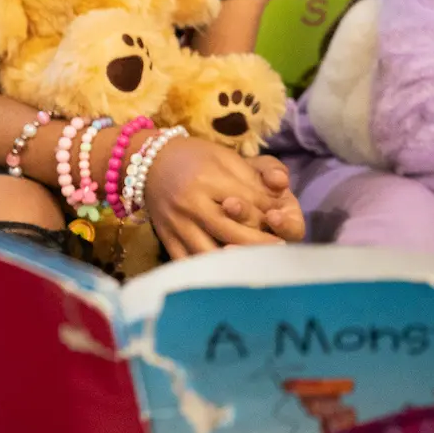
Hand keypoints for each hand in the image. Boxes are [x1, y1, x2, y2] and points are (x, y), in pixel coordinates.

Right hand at [142, 137, 292, 258]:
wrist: (149, 162)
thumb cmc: (195, 156)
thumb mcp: (225, 157)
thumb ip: (252, 178)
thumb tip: (278, 199)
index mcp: (207, 179)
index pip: (246, 201)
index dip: (268, 211)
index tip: (283, 218)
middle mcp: (191, 204)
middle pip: (231, 231)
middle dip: (259, 242)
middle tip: (281, 249)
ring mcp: (177, 225)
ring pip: (209, 252)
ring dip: (235, 262)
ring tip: (258, 265)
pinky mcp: (167, 239)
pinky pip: (188, 263)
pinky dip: (207, 273)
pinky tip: (227, 276)